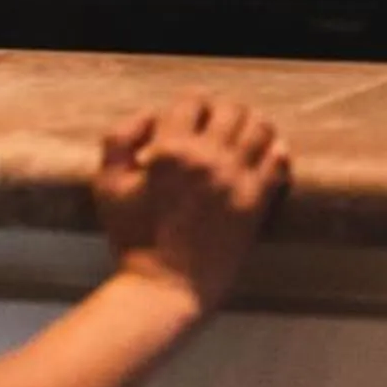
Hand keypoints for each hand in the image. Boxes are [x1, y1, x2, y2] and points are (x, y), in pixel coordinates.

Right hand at [92, 97, 288, 314]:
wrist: (166, 286)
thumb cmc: (132, 237)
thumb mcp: (108, 185)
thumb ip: (119, 139)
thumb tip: (151, 115)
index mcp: (170, 151)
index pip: (193, 101)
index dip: (191, 105)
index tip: (192, 117)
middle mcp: (207, 159)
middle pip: (232, 109)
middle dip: (224, 113)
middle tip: (219, 127)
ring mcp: (235, 179)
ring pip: (260, 128)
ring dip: (252, 127)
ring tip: (243, 139)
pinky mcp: (256, 201)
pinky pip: (279, 160)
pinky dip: (275, 152)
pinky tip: (264, 157)